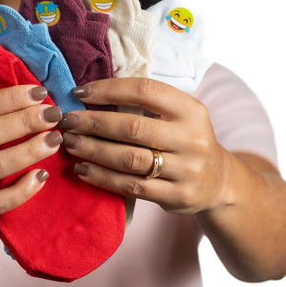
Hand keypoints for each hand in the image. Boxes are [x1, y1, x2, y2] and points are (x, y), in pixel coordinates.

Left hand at [59, 77, 230, 214]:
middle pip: (132, 127)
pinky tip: (82, 169)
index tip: (79, 92)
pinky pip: (131, 187)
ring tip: (70, 144)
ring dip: (93, 150)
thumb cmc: (185, 139)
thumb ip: (146, 104)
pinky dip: (102, 177)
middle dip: (93, 122)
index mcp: (191, 110)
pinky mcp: (176, 197)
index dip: (108, 89)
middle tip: (66, 121)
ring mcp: (186, 170)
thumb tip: (90, 94)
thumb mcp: (179, 115)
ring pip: (129, 159)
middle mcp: (192, 139)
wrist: (219, 182)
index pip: (145, 91)